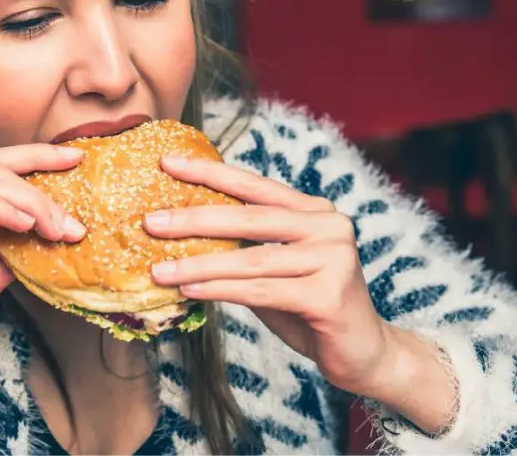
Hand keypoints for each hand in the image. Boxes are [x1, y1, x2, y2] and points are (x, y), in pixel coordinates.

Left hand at [143, 154, 395, 397]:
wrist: (365, 354)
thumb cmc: (310, 307)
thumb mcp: (274, 268)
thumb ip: (243, 248)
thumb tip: (180, 235)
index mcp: (313, 210)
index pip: (254, 185)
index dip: (210, 172)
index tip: (167, 163)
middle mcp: (328, 225)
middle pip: (249, 218)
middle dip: (194, 218)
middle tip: (151, 222)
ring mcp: (333, 258)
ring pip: (251, 259)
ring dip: (199, 264)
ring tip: (159, 270)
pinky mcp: (329, 295)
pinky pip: (261, 291)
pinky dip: (220, 290)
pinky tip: (189, 291)